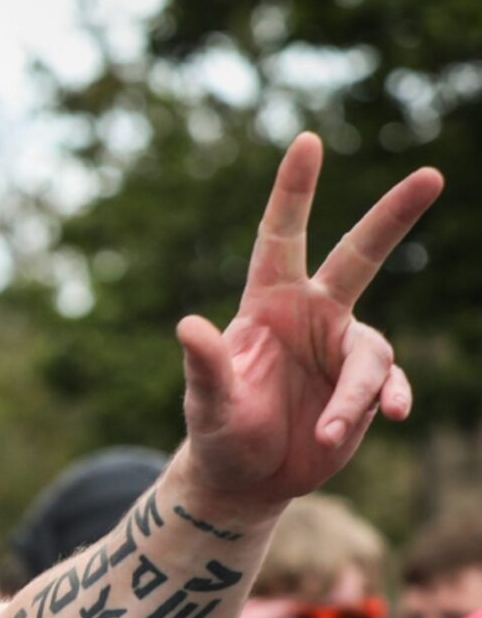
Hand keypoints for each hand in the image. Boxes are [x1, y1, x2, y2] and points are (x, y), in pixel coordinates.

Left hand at [177, 135, 442, 519]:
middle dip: (394, 215)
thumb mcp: (206, 404)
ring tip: (325, 433)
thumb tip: (186, 325)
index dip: (293, 191)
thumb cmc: (218, 433)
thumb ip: (204, 366)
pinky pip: (386, 384)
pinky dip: (385, 400)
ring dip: (353, 394)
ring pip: (371, 352)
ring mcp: (342, 348)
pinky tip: (387, 417)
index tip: (307, 140)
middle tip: (430, 175)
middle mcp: (312, 316)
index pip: (279, 238)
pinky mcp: (364, 386)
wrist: (248, 478)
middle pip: (358, 256)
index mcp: (267, 305)